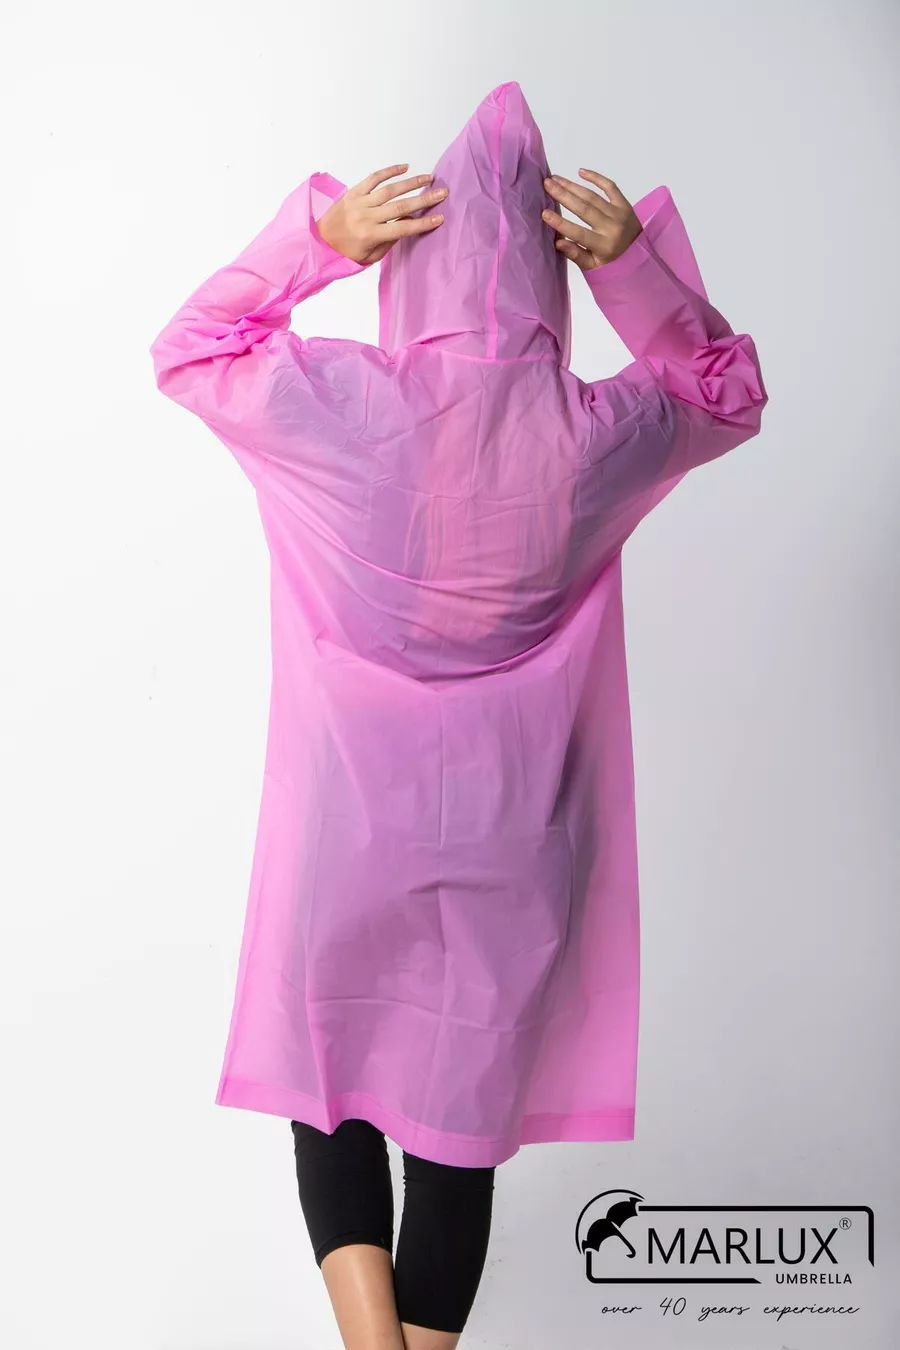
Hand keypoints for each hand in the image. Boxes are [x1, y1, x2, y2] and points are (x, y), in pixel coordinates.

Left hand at [317, 164, 448, 264]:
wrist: (319, 243)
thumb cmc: (346, 254)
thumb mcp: (370, 256)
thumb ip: (390, 240)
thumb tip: (409, 222)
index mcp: (370, 235)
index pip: (403, 228)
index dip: (423, 223)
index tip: (440, 218)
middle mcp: (365, 217)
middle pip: (400, 206)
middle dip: (424, 199)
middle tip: (442, 192)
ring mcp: (358, 202)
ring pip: (389, 189)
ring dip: (411, 182)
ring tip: (428, 178)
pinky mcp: (352, 192)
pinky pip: (373, 178)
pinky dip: (389, 171)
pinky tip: (404, 168)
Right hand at [541, 170, 641, 270]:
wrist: (641, 256)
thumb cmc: (613, 264)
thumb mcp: (594, 267)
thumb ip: (576, 255)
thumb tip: (558, 241)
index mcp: (605, 246)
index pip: (579, 233)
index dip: (561, 224)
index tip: (544, 213)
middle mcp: (613, 227)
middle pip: (585, 209)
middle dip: (563, 195)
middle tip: (547, 184)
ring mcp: (620, 213)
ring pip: (593, 196)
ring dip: (573, 186)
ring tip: (555, 179)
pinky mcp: (625, 204)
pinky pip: (610, 187)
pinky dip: (596, 178)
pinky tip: (581, 172)